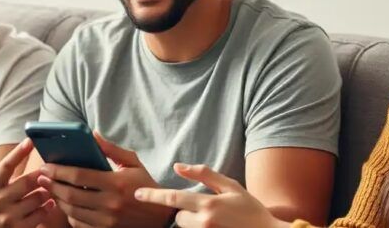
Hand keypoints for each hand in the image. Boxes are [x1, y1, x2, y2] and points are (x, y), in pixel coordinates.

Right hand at [0, 138, 55, 227]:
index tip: (31, 140)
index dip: (19, 152)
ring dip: (46, 192)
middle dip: (41, 176)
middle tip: (48, 172)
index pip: (6, 165)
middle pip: (28, 180)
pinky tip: (48, 204)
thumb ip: (7, 175)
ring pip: (38, 197)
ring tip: (47, 190)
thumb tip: (27, 149)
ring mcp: (7, 216)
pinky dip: (48, 207)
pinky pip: (42, 212)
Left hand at [37, 132, 174, 227]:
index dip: (59, 171)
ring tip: (50, 189)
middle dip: (52, 185)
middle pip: (71, 195)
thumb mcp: (133, 163)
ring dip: (58, 199)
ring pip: (72, 211)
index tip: (46, 166)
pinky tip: (65, 204)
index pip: (79, 176)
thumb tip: (93, 135)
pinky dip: (69, 215)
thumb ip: (111, 149)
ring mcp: (107, 221)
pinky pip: (79, 225)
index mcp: (115, 183)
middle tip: (41, 177)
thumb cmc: (145, 185)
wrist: (161, 216)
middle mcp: (110, 204)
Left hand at [134, 163, 287, 227]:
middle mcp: (204, 223)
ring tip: (213, 221)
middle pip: (178, 217)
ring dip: (192, 223)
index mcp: (209, 205)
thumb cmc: (251, 210)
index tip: (137, 193)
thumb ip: (204, 174)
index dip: (152, 196)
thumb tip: (177, 166)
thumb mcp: (232, 186)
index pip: (172, 198)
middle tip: (205, 210)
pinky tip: (214, 226)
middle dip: (185, 212)